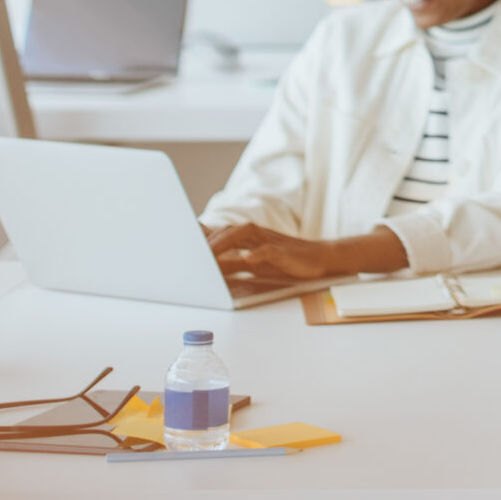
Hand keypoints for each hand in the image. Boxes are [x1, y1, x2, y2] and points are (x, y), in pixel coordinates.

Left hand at [207, 222, 402, 287]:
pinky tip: (243, 260)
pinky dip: (254, 254)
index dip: (200, 234)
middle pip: (228, 231)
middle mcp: (257, 235)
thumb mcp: (257, 261)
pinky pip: (266, 251)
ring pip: (243, 236)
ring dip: (225, 243)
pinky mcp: (284, 252)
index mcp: (249, 237)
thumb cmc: (287, 261)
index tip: (179, 238)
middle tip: (188, 251)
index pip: (221, 232)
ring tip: (210, 254)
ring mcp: (271, 241)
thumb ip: (234, 261)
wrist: (322, 258)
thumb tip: (209, 268)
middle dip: (208, 240)